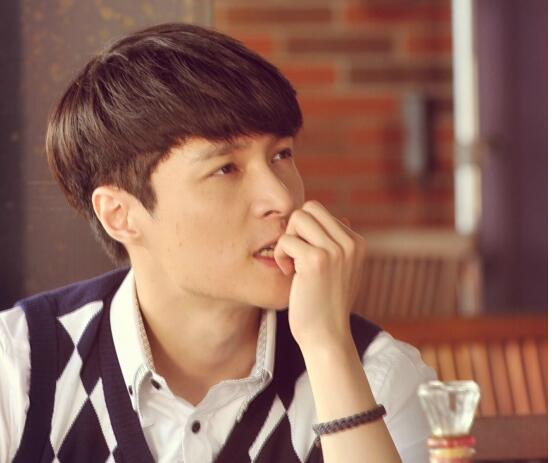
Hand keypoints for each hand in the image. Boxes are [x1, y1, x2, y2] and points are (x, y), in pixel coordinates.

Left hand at [273, 201, 366, 349]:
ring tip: (291, 264)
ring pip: (298, 218)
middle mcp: (350, 243)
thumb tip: (342, 218)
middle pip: (310, 208)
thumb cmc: (327, 304)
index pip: (321, 211)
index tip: (305, 257)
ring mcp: (335, 250)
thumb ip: (341, 245)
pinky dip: (281, 255)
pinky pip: (286, 240)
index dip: (305, 231)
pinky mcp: (316, 260)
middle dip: (295, 229)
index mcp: (357, 243)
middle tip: (294, 255)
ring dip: (288, 239)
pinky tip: (288, 273)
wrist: (326, 336)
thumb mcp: (343, 271)